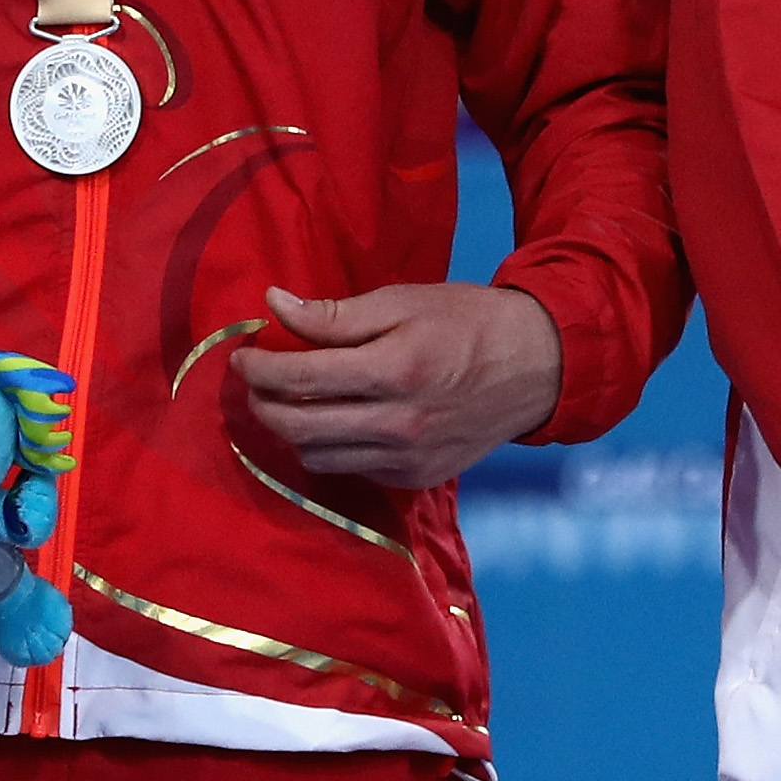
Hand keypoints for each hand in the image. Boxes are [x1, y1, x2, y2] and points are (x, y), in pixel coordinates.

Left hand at [242, 282, 562, 488]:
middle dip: (262, 404)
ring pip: (318, 456)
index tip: (243, 356)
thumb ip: (334, 314)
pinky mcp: (418, 478)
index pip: (301, 380)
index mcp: (396, 371)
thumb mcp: (402, 301)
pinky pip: (351, 469)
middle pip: (299, 428)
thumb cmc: (466, 322)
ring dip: (292, 430)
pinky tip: (336, 419)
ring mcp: (409, 459)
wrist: (537, 367)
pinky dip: (331, 447)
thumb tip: (273, 305)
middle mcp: (400, 424)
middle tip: (254, 382)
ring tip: (290, 400)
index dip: (260, 368)